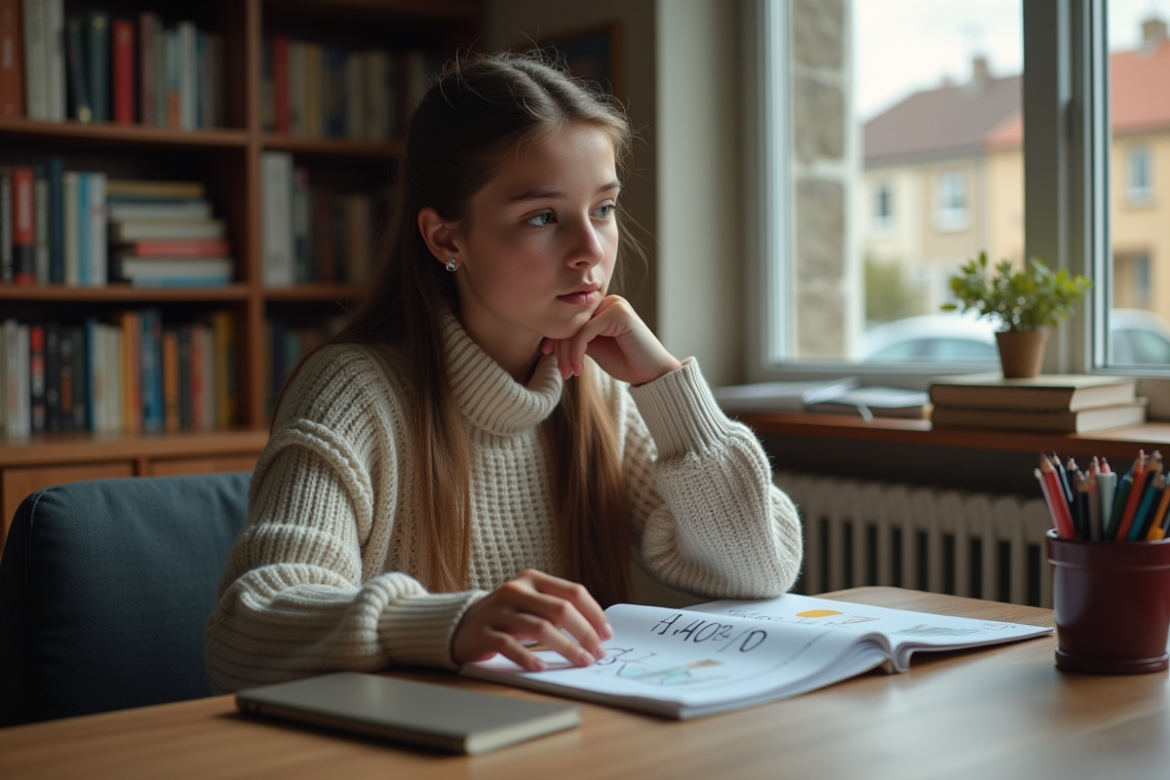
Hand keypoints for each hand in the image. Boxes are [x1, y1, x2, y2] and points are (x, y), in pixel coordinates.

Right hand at [452, 569, 613, 671]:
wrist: (460, 625)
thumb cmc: (506, 616)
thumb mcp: (531, 603)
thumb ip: (557, 608)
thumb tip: (597, 631)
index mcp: (532, 578)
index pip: (572, 591)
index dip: (594, 613)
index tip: (607, 635)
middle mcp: (515, 590)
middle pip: (560, 609)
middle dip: (585, 633)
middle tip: (598, 653)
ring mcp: (498, 610)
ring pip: (540, 628)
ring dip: (566, 647)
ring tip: (581, 661)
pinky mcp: (484, 632)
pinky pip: (510, 645)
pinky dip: (529, 657)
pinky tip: (543, 667)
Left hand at [542, 295, 682, 385]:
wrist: (651, 374)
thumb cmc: (625, 362)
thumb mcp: (594, 348)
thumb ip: (577, 337)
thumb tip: (552, 337)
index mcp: (603, 307)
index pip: (572, 317)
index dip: (556, 335)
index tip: (546, 354)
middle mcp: (609, 301)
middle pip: (572, 320)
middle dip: (560, 347)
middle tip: (560, 370)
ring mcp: (615, 305)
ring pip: (576, 326)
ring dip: (567, 353)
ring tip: (567, 373)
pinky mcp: (618, 314)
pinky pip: (585, 332)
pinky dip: (576, 352)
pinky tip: (577, 369)